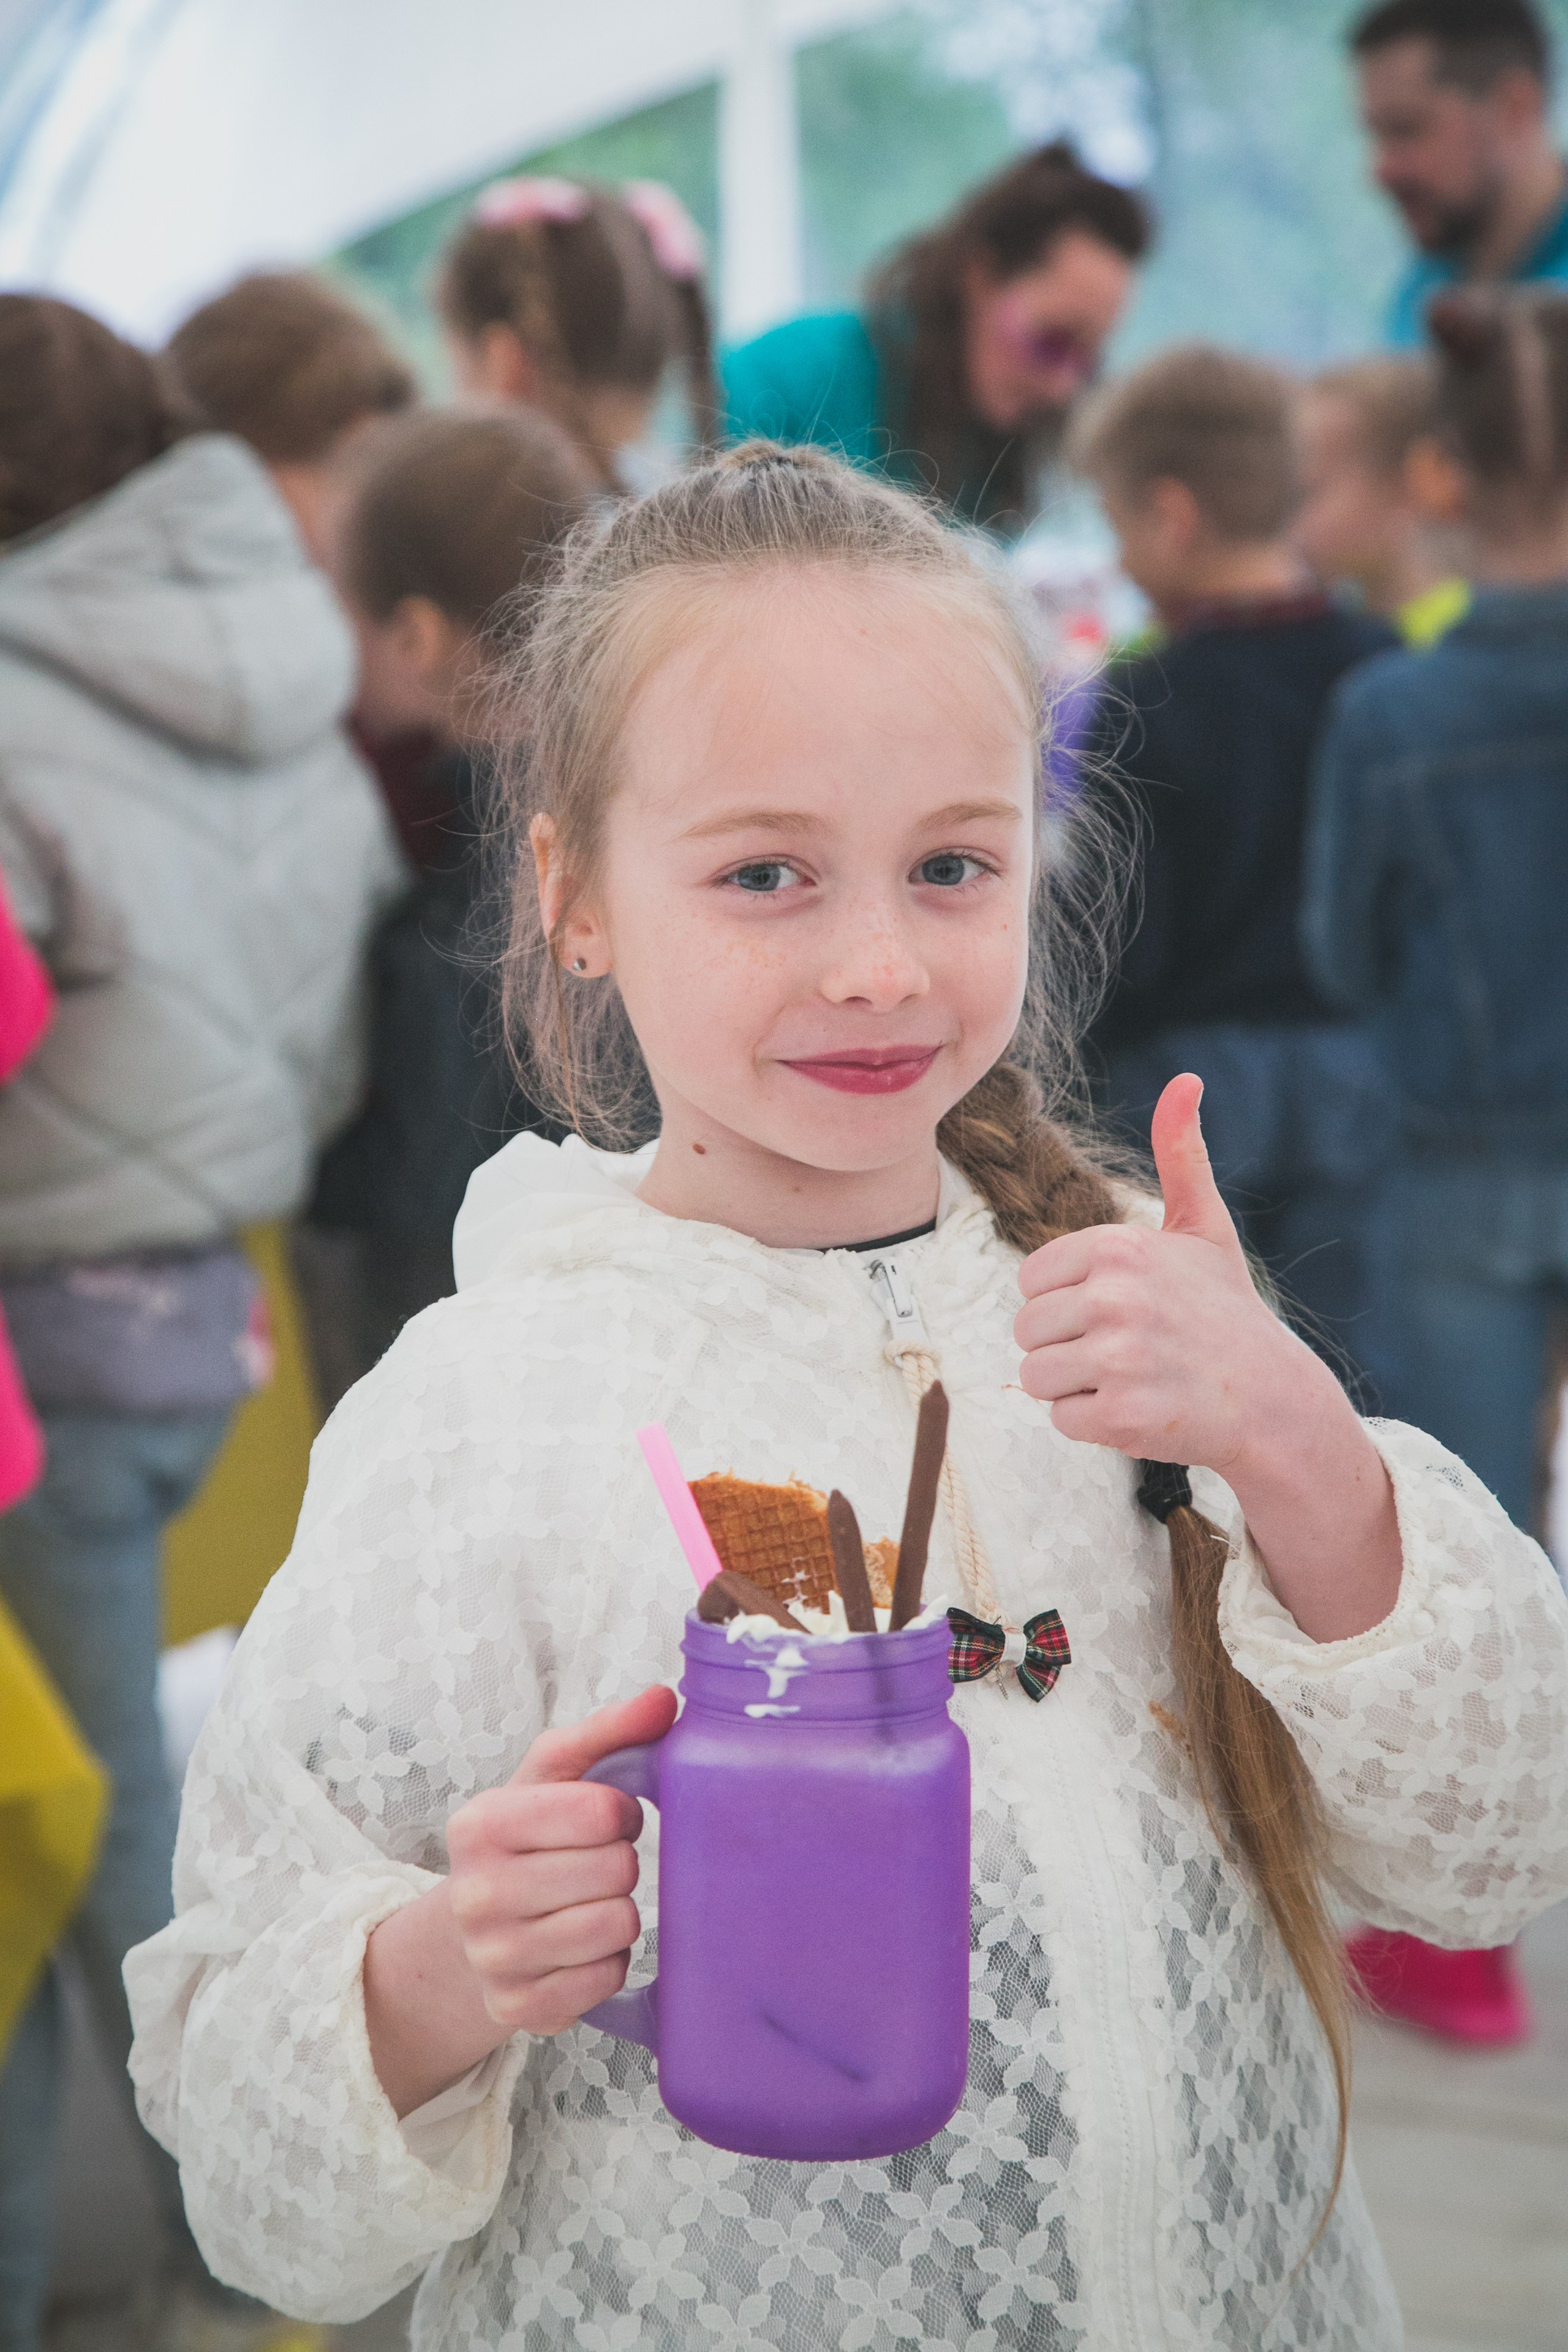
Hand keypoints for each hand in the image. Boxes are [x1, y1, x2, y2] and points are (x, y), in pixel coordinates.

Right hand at [445, 1683, 677, 2035]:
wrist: (472, 1925)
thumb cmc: (528, 1837)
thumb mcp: (553, 1777)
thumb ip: (609, 1731)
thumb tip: (664, 1698)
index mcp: (481, 1823)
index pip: (599, 1811)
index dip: (621, 1811)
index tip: (606, 1817)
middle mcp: (477, 1894)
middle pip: (615, 1870)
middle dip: (620, 1862)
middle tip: (596, 1863)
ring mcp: (492, 1958)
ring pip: (616, 1926)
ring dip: (619, 1912)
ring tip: (589, 1900)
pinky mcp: (515, 2009)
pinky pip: (605, 1980)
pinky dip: (607, 1961)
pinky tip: (581, 1946)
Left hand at [1014, 1073, 1305, 1473]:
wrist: (1273, 1399)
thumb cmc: (1225, 1312)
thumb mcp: (1202, 1227)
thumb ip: (1180, 1156)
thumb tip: (1184, 1080)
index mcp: (1118, 1248)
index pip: (1031, 1281)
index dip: (1067, 1302)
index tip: (1119, 1310)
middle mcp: (1114, 1297)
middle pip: (1028, 1330)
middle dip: (1068, 1346)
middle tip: (1130, 1350)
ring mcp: (1118, 1358)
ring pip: (1035, 1376)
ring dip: (1075, 1386)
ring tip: (1131, 1378)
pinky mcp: (1121, 1414)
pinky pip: (1061, 1420)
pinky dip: (1093, 1423)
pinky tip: (1140, 1408)